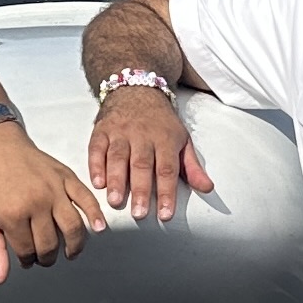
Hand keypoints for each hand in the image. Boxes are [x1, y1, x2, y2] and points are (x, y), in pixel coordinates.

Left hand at [0, 122, 103, 279]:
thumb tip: (1, 278)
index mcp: (14, 214)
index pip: (27, 250)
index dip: (26, 259)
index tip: (26, 259)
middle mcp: (37, 203)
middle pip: (50, 244)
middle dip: (47, 257)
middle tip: (44, 257)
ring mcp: (54, 190)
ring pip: (72, 228)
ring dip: (74, 247)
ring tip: (70, 254)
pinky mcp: (66, 178)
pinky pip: (86, 199)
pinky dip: (95, 215)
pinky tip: (99, 228)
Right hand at [84, 89, 212, 221]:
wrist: (137, 89)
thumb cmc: (161, 122)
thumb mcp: (182, 140)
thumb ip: (192, 167)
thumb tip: (207, 188)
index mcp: (165, 139)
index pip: (167, 169)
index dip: (167, 192)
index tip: (166, 214)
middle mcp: (142, 135)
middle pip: (142, 165)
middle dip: (141, 190)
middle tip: (139, 213)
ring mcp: (120, 132)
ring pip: (118, 157)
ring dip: (116, 180)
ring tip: (115, 201)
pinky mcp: (102, 130)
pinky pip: (97, 149)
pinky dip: (96, 165)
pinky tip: (97, 183)